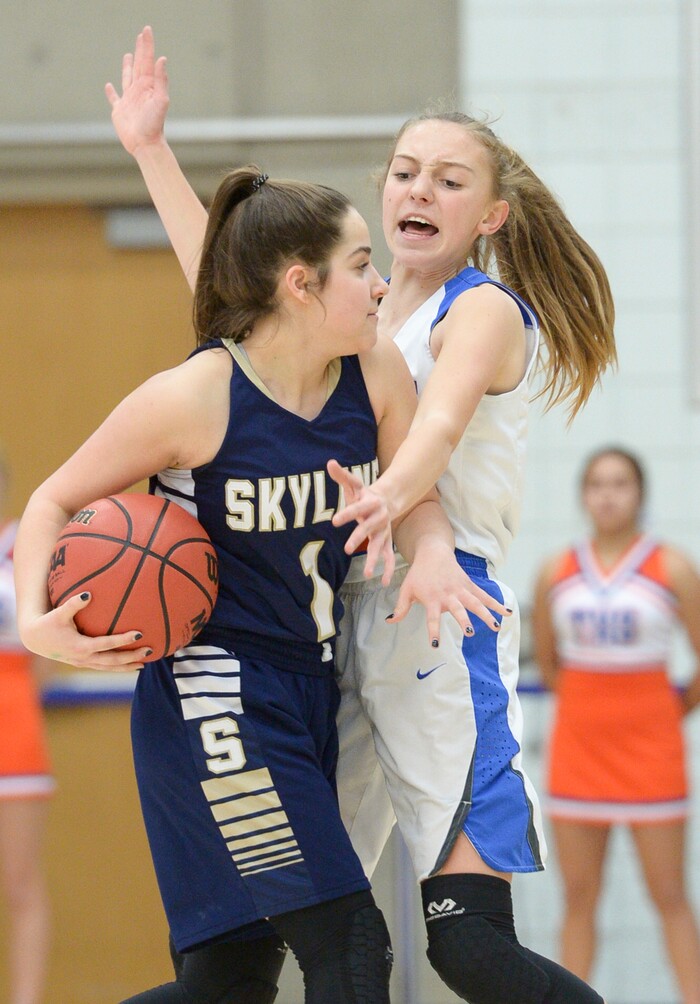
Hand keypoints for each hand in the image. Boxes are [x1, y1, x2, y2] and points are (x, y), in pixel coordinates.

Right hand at [21, 592, 150, 672]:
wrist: (34, 639)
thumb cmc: (48, 623)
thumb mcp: (59, 612)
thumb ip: (73, 603)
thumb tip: (89, 592)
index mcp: (80, 646)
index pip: (107, 644)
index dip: (124, 640)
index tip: (140, 634)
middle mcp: (84, 658)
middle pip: (112, 660)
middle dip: (132, 657)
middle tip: (149, 651)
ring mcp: (84, 663)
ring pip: (109, 667)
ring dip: (127, 666)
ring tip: (144, 664)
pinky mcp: (83, 663)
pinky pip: (103, 667)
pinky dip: (117, 667)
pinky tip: (129, 664)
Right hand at [105, 25, 168, 156]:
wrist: (145, 145)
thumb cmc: (154, 125)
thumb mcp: (160, 101)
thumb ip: (161, 80)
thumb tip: (162, 58)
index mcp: (149, 86)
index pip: (148, 61)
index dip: (147, 45)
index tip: (146, 30)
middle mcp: (140, 91)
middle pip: (139, 65)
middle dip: (140, 50)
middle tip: (141, 35)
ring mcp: (130, 100)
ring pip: (128, 78)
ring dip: (128, 66)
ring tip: (128, 55)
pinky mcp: (120, 111)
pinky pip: (114, 98)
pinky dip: (111, 92)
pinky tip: (109, 86)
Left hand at [327, 460, 394, 582]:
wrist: (388, 500)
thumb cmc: (365, 494)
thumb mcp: (354, 485)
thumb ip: (342, 475)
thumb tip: (329, 462)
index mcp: (370, 503)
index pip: (356, 508)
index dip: (346, 514)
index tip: (334, 521)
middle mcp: (378, 518)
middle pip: (368, 529)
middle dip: (358, 538)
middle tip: (347, 549)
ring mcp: (384, 531)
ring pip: (380, 546)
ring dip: (374, 559)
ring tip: (367, 573)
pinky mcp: (386, 541)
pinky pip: (388, 556)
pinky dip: (387, 569)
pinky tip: (383, 582)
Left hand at [388, 541, 509, 645]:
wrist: (433, 552)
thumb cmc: (418, 574)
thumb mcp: (406, 590)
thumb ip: (400, 608)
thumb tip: (390, 622)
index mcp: (432, 599)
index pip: (432, 618)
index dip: (433, 631)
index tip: (435, 645)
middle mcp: (448, 595)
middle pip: (458, 609)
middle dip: (464, 620)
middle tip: (469, 632)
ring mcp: (461, 590)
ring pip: (476, 603)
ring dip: (486, 615)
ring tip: (495, 627)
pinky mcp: (470, 586)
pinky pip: (485, 596)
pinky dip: (497, 604)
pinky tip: (507, 614)